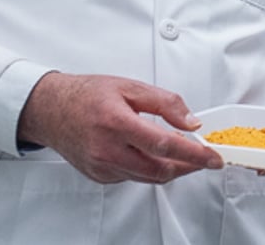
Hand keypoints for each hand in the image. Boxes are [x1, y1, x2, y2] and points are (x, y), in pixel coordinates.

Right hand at [17, 71, 221, 183]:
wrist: (51, 110)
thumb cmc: (87, 95)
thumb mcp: (130, 86)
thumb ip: (165, 103)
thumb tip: (191, 122)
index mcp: (116, 122)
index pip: (164, 144)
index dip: (194, 154)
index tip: (213, 158)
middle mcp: (107, 149)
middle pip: (159, 169)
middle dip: (187, 166)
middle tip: (203, 158)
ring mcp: (102, 167)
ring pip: (148, 177)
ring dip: (170, 169)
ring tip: (183, 155)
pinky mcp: (99, 176)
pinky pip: (132, 177)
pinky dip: (148, 168)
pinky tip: (152, 155)